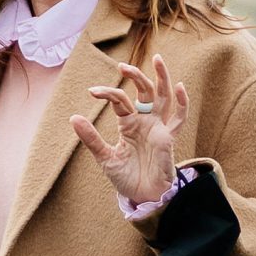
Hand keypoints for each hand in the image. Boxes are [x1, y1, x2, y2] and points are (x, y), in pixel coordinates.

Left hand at [71, 55, 187, 204]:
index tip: (92, 91)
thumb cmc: (126, 178)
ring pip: (163, 97)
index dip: (107, 93)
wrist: (142, 197)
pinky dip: (182, 103)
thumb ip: (91, 138)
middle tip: (122, 66)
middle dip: (136, 76)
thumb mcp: (105, 157)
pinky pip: (178, 118)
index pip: (120, 100)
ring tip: (158, 59)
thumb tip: (74, 117)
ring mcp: (158, 128)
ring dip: (162, 78)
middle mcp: (145, 121)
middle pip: (145, 91)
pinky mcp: (168, 138)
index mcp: (129, 123)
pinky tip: (180, 86)